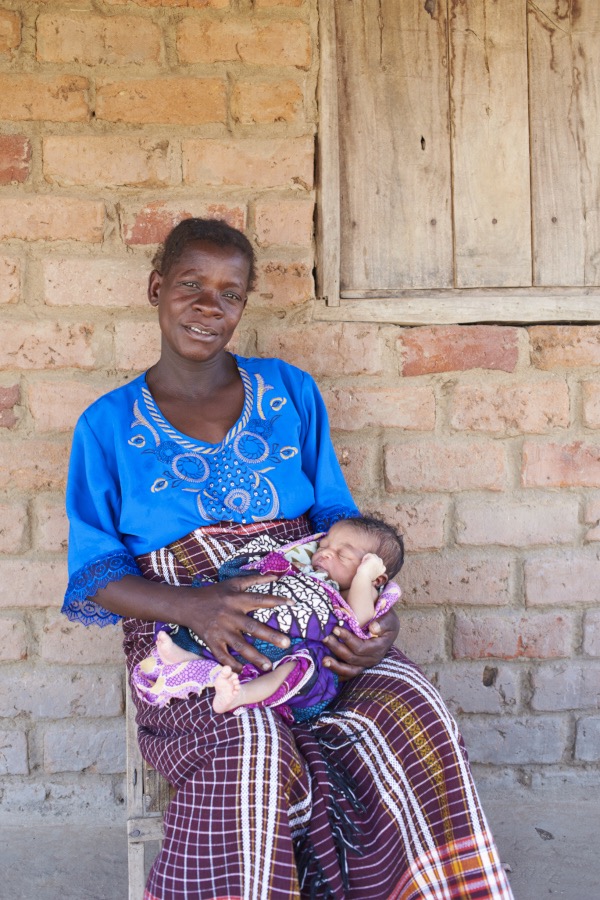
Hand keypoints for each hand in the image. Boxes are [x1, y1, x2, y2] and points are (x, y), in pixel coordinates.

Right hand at [177, 574, 292, 673]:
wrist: (188, 605)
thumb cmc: (215, 593)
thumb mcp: (234, 583)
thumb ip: (255, 579)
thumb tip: (276, 576)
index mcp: (237, 600)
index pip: (260, 599)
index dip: (276, 600)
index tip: (292, 603)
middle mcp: (230, 615)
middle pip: (253, 628)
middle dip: (271, 636)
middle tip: (287, 644)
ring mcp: (221, 630)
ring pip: (240, 646)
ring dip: (255, 657)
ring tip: (269, 666)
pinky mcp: (212, 641)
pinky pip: (222, 656)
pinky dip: (231, 664)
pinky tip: (242, 671)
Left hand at [322, 608, 398, 679]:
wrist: (386, 628)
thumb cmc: (385, 621)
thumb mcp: (389, 618)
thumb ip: (383, 622)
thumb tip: (373, 628)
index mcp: (379, 647)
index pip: (361, 647)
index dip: (347, 639)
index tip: (335, 629)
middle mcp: (372, 659)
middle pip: (352, 658)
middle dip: (337, 648)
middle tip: (324, 638)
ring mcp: (365, 664)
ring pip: (350, 670)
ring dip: (336, 666)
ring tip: (324, 660)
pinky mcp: (359, 666)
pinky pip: (348, 673)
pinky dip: (338, 672)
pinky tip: (327, 669)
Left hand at [356, 552, 385, 580]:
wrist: (364, 577)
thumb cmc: (366, 578)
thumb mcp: (373, 576)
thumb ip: (375, 572)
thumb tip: (372, 568)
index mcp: (382, 570)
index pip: (382, 564)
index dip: (376, 564)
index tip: (371, 567)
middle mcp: (381, 565)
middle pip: (378, 559)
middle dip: (373, 560)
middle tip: (367, 565)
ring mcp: (378, 561)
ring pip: (374, 555)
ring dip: (368, 559)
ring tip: (364, 564)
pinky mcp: (373, 558)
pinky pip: (369, 554)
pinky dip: (365, 557)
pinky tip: (363, 563)